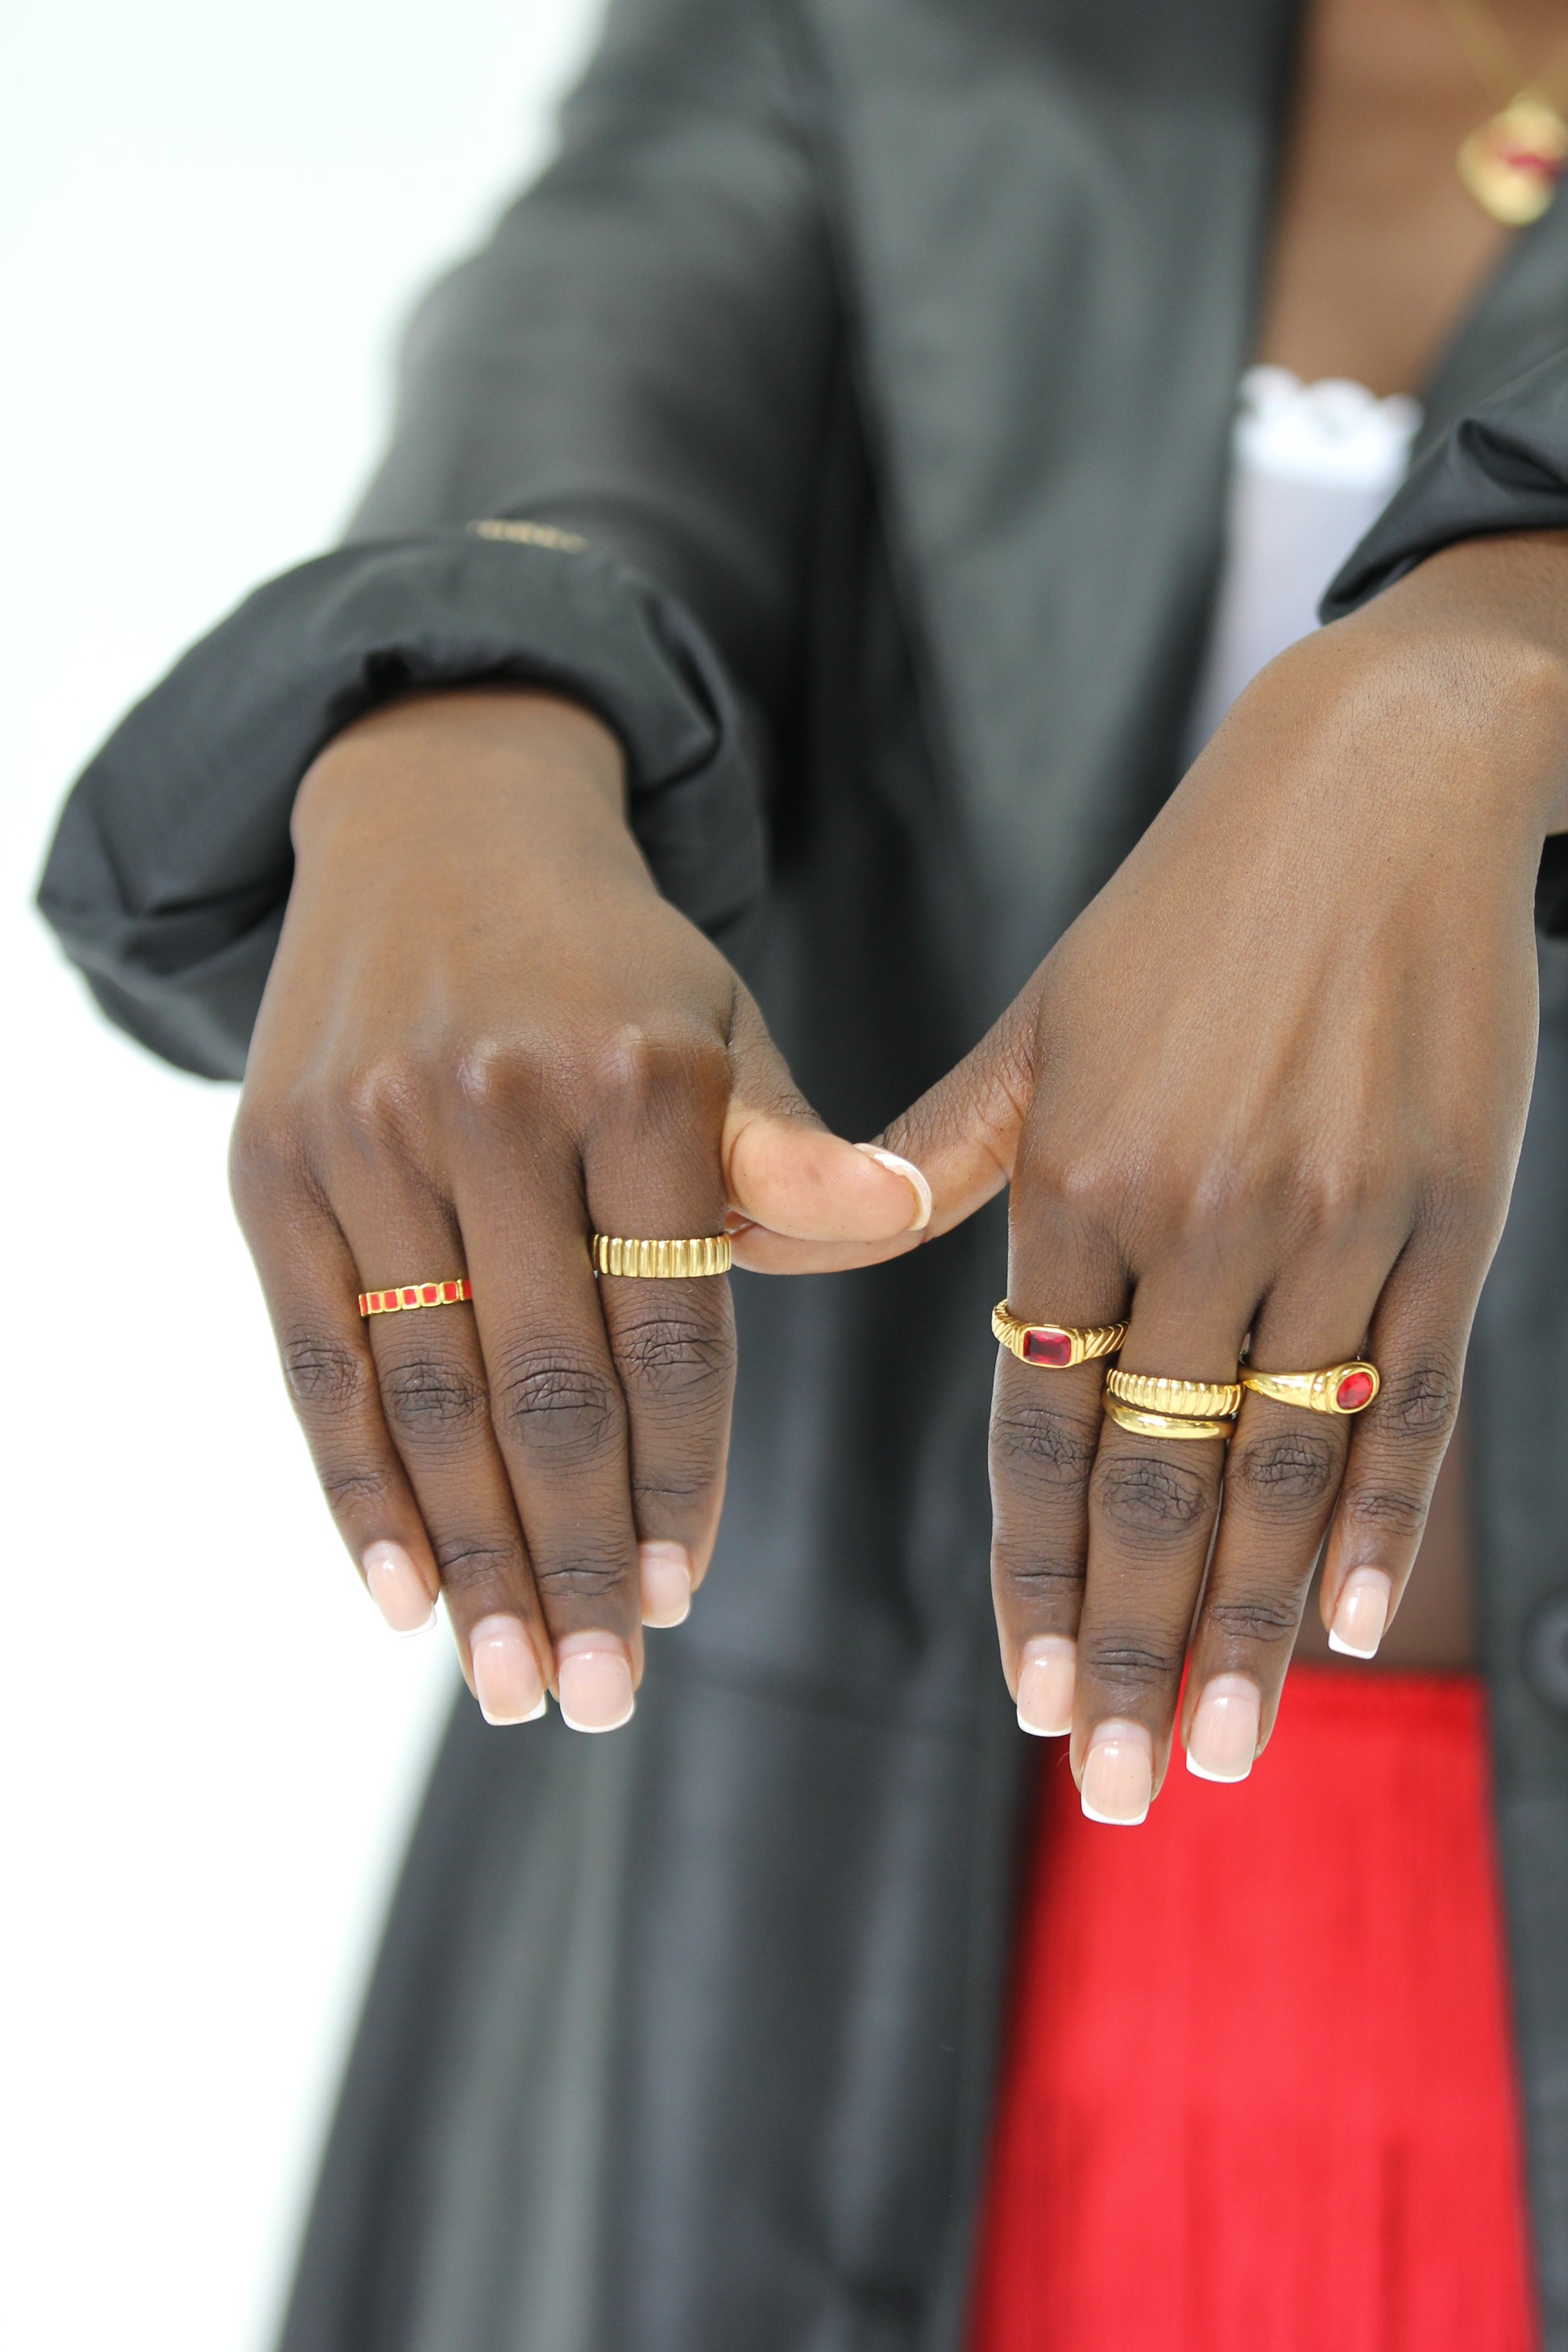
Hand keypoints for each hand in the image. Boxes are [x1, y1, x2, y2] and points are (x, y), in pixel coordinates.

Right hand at [229, 687, 927, 1728]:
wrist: (436, 820)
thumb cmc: (610, 965)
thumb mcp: (721, 1027)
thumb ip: (789, 1152)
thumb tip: (895, 1225)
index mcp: (640, 1077)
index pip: (672, 1330)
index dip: (678, 1478)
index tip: (680, 1598)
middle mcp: (496, 1105)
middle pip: (545, 1386)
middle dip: (573, 1561)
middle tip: (598, 1694)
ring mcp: (369, 1135)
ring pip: (426, 1393)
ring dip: (470, 1556)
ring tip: (510, 1679)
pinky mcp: (272, 1163)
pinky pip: (316, 1358)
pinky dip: (353, 1487)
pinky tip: (397, 1592)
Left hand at [805, 536, 1567, 1814]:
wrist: (1379, 785)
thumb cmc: (1183, 912)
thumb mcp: (1040, 1025)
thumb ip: (946, 1157)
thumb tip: (842, 1249)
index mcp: (1074, 1177)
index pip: (1039, 1425)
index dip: (1036, 1574)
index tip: (1033, 1701)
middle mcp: (1198, 1218)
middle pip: (1159, 1480)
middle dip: (1137, 1648)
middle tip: (1121, 1789)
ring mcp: (1333, 1221)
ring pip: (1283, 1468)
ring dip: (1256, 1626)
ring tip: (1229, 1752)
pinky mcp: (1447, 1213)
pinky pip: (1413, 1399)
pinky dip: (1387, 1517)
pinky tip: (1358, 1622)